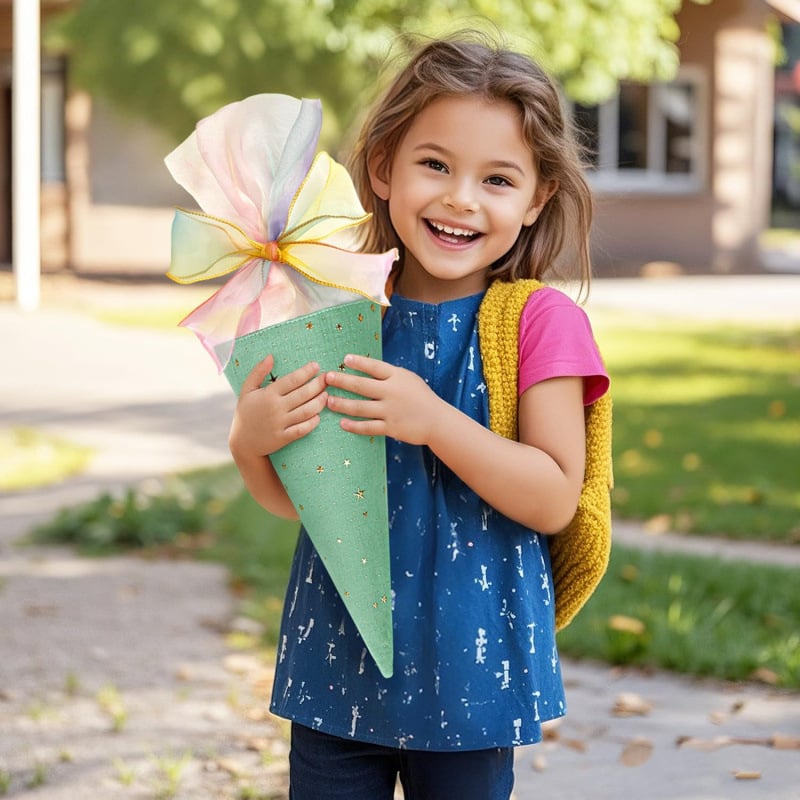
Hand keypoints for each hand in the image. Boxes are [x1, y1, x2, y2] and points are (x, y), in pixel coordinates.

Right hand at [229, 355, 327, 458]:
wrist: (242, 443)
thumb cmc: (246, 413)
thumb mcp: (246, 390)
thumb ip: (258, 372)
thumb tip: (270, 356)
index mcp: (267, 394)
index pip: (292, 380)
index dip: (306, 372)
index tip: (316, 365)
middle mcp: (275, 408)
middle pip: (303, 394)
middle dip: (318, 384)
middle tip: (328, 378)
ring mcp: (280, 424)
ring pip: (306, 411)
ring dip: (319, 402)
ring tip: (326, 394)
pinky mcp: (283, 438)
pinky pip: (302, 429)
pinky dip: (313, 422)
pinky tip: (319, 415)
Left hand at [324, 354, 442, 444]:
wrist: (437, 421)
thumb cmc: (421, 397)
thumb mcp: (408, 379)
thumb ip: (390, 374)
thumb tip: (367, 367)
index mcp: (397, 377)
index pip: (375, 367)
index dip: (360, 362)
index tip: (345, 359)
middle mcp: (392, 392)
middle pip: (362, 386)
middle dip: (342, 381)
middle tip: (327, 378)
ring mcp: (390, 411)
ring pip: (361, 407)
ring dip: (342, 404)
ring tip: (329, 402)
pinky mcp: (391, 427)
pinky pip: (368, 427)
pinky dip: (354, 426)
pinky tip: (342, 423)